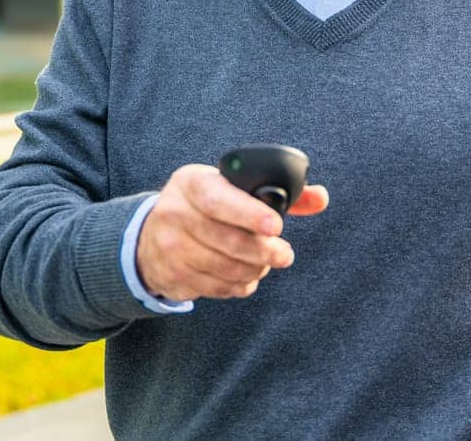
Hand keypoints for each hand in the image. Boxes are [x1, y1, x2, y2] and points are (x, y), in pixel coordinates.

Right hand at [135, 163, 328, 301]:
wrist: (149, 236)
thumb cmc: (203, 207)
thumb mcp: (227, 188)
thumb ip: (275, 193)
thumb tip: (321, 197)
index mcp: (192, 183)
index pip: (218, 199)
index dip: (248, 213)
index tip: (275, 226)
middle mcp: (175, 213)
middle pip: (225, 240)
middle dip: (263, 251)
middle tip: (284, 254)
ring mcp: (170, 248)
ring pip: (224, 268)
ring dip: (254, 270)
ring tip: (265, 264)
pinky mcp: (173, 277)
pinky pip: (216, 288)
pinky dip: (239, 285)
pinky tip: (247, 277)